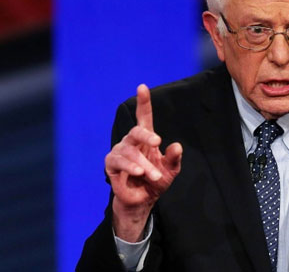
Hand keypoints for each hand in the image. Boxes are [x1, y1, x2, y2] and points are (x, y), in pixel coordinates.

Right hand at [105, 84, 182, 241]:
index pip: (144, 117)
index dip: (143, 102)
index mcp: (146, 138)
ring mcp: (120, 152)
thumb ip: (173, 158)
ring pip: (130, 151)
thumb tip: (177, 146)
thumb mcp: (170, 170)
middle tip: (157, 141)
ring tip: (154, 175)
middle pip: (136, 131)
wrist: (143, 201)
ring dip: (143, 164)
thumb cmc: (156, 181)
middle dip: (146, 135)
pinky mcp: (111, 165)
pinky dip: (130, 166)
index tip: (142, 87)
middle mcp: (131, 142)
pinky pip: (119, 162)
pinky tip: (138, 171)